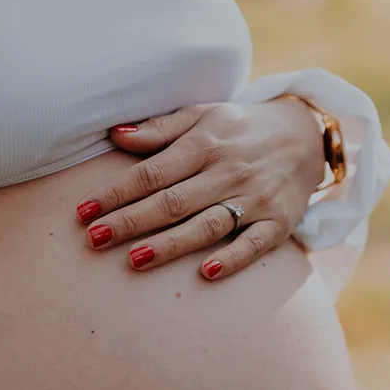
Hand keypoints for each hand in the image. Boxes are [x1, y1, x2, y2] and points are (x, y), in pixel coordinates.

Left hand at [74, 99, 324, 280]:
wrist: (307, 136)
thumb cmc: (240, 129)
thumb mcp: (202, 116)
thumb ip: (160, 129)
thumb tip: (115, 135)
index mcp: (204, 144)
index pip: (152, 172)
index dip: (116, 192)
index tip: (83, 211)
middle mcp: (228, 172)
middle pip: (172, 201)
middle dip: (130, 221)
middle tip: (94, 239)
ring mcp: (254, 199)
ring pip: (206, 225)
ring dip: (170, 244)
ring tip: (134, 260)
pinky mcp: (278, 223)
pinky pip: (254, 244)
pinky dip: (232, 258)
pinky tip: (206, 273)